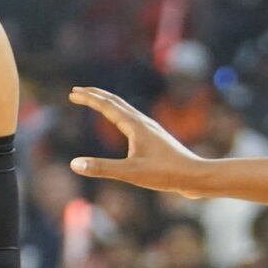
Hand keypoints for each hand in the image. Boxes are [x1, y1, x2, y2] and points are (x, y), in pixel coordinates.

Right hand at [66, 87, 207, 195]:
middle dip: (95, 95)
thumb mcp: (130, 173)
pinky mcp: (155, 138)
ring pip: (125, 109)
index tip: (72, 94)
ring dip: (107, 103)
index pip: (107, 106)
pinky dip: (120, 114)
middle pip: (115, 102)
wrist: (195, 176)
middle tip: (78, 92)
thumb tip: (74, 164)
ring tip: (96, 102)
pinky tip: (122, 124)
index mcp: (135, 126)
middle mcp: (143, 122)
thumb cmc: (165, 174)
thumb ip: (102, 168)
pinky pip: (132, 120)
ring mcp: (150, 129)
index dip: (89, 99)